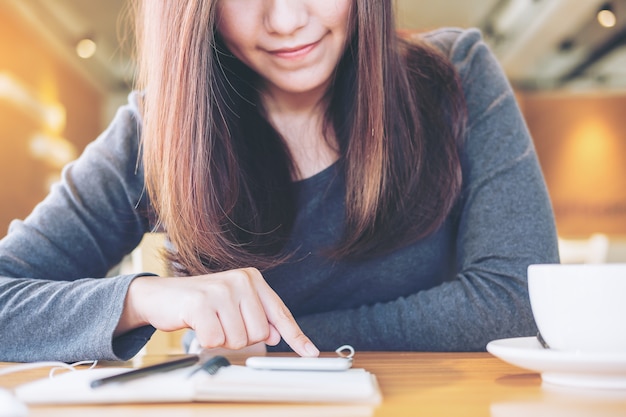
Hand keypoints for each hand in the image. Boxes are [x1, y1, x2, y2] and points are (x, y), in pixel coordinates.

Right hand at [116, 268, 318, 356]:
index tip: (310, 352)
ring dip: (223, 340)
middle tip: (222, 324)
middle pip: (259, 333)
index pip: (280, 313)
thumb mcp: (233, 305)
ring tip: (210, 323)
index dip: (296, 336)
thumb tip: (275, 336)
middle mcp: (240, 280)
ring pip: (239, 339)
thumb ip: (257, 317)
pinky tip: (198, 325)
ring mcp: (221, 290)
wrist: (161, 296)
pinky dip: (206, 340)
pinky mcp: (201, 303)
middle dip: (241, 337)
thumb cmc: (200, 303)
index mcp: (252, 279)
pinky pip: (216, 340)